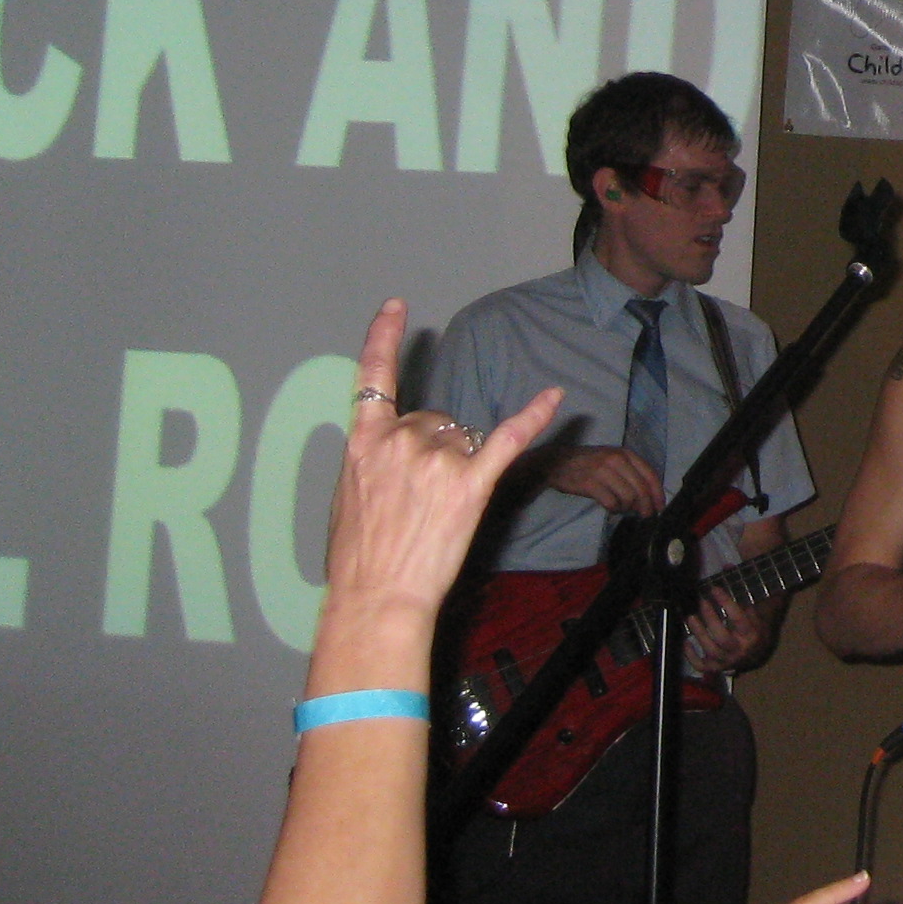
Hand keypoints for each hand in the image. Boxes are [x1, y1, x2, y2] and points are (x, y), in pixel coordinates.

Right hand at [324, 300, 558, 622]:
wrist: (375, 597)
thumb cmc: (359, 557)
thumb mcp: (348, 498)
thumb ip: (373, 462)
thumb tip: (392, 452)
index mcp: (364, 442)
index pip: (373, 378)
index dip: (382, 338)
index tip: (394, 307)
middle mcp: (401, 440)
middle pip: (434, 420)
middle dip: (433, 450)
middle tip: (418, 500)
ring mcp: (438, 459)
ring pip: (463, 437)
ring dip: (459, 463)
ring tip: (438, 508)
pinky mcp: (473, 482)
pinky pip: (507, 439)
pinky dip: (534, 417)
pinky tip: (554, 397)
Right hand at [548, 445, 666, 515]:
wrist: (558, 461)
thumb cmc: (589, 462)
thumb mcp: (613, 458)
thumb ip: (630, 471)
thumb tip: (648, 494)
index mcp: (625, 454)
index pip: (650, 474)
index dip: (658, 493)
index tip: (660, 507)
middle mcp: (617, 460)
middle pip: (641, 489)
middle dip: (646, 506)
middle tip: (645, 516)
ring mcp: (603, 471)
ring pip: (628, 497)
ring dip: (628, 508)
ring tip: (623, 509)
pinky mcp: (590, 484)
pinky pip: (611, 502)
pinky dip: (614, 509)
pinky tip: (612, 508)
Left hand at [688, 582, 776, 674]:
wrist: (758, 651)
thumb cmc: (755, 625)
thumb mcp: (755, 605)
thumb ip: (743, 587)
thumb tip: (727, 565)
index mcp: (753, 634)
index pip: (738, 618)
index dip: (726, 602)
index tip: (715, 588)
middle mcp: (741, 650)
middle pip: (721, 636)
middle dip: (709, 618)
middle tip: (701, 601)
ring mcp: (727, 661)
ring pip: (710, 650)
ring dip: (698, 633)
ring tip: (690, 617)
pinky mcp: (716, 668)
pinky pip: (702, 666)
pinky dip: (692, 656)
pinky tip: (686, 642)